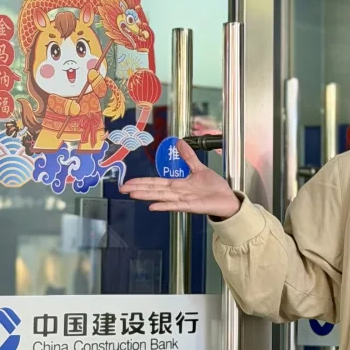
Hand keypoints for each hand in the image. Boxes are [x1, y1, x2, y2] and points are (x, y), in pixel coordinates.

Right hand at [119, 138, 241, 218]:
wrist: (227, 199)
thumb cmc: (214, 187)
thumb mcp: (199, 168)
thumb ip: (188, 157)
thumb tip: (178, 142)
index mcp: (178, 184)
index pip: (156, 182)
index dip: (142, 181)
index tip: (128, 182)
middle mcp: (178, 193)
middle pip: (155, 189)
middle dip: (139, 188)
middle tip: (122, 188)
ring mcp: (183, 200)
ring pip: (162, 197)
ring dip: (147, 195)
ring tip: (133, 194)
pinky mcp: (192, 207)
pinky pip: (176, 206)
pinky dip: (164, 206)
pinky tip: (152, 206)